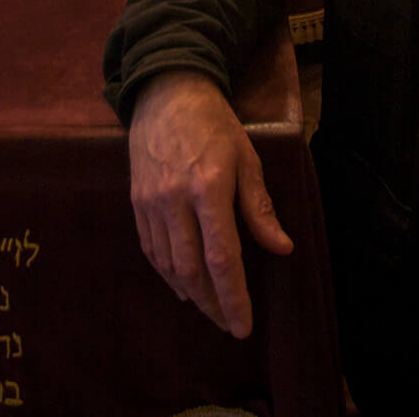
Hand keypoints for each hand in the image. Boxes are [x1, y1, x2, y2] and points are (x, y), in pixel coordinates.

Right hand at [126, 70, 295, 338]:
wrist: (166, 93)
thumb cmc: (215, 125)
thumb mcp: (248, 158)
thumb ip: (260, 207)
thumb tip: (282, 249)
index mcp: (210, 188)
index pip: (222, 258)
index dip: (233, 298)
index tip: (244, 326)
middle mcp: (175, 200)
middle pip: (192, 270)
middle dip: (212, 305)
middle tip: (229, 324)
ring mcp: (151, 203)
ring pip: (168, 265)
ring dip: (190, 294)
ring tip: (211, 309)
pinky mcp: (136, 202)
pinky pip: (151, 250)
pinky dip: (167, 274)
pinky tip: (182, 286)